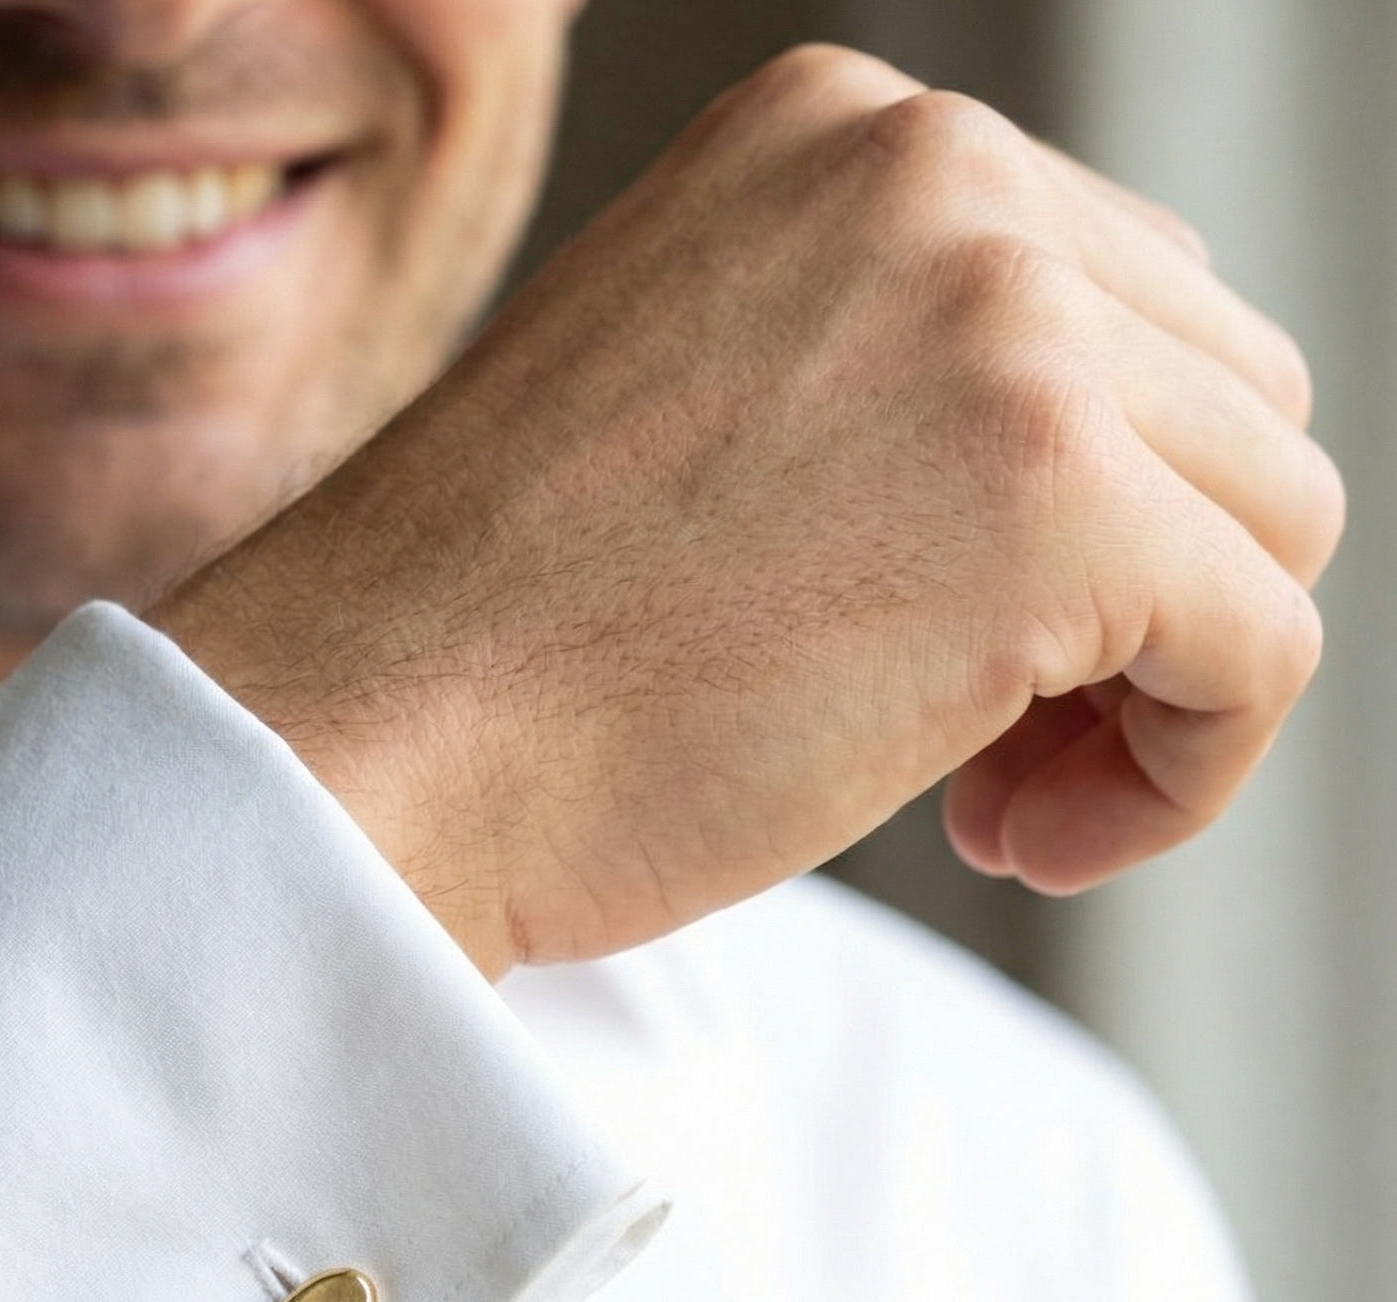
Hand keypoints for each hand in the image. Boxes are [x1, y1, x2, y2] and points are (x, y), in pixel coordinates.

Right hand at [152, 45, 1342, 976]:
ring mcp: (1001, 319)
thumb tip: (1118, 472)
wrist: (361, 733)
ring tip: (989, 795)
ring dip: (1159, 681)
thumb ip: (894, 364)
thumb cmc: (493, 627)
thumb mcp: (707, 396)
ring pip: (1275, 516)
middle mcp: (935, 170)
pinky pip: (1265, 652)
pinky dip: (1181, 773)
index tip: (947, 627)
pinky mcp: (1055, 499)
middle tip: (983, 735)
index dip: (1080, 493)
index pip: (1116, 295)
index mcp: (839, 131)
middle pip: (1225, 391)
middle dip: (1142, 582)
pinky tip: (1013, 837)